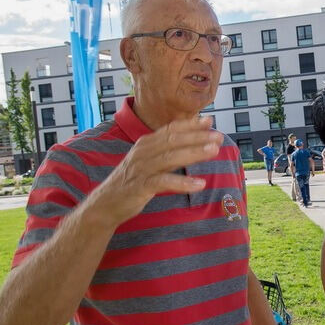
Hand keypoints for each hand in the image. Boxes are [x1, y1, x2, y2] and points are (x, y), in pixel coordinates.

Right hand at [89, 116, 221, 226]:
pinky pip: (164, 182)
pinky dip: (182, 182)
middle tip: (218, 136)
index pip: (171, 130)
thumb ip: (166, 152)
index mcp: (146, 144)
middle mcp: (143, 152)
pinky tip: (200, 184)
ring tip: (214, 151)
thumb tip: (191, 142)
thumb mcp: (149, 162)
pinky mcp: (140, 186)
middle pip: (173, 140)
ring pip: (170, 157)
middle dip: (197, 136)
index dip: (190, 124)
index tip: (209, 120)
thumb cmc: (133, 181)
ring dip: (194, 152)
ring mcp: (141, 168)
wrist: (106, 203)